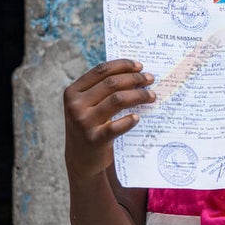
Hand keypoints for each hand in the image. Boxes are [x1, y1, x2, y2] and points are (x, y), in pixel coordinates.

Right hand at [63, 59, 153, 179]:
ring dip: (138, 95)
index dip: (122, 65)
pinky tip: (138, 117)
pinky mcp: (94, 139)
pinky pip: (116, 126)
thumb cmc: (91, 126)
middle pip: (112, 83)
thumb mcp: (88, 106)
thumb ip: (102, 90)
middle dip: (135, 79)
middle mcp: (75, 105)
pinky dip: (129, 120)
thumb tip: (135, 72)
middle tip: (150, 80)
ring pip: (117, 100)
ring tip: (151, 96)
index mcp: (73, 92)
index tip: (140, 66)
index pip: (101, 71)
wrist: (81, 159)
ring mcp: (83, 122)